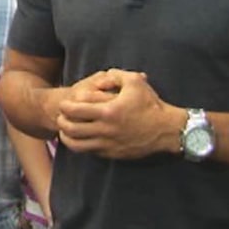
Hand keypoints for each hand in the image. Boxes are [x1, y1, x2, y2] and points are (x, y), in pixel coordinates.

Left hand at [57, 70, 182, 159]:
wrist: (167, 131)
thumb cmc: (151, 105)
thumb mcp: (135, 81)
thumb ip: (116, 75)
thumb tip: (103, 75)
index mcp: (108, 112)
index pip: (75, 110)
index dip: (65, 107)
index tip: (64, 104)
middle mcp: (105, 130)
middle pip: (71, 129)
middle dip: (61, 122)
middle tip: (60, 117)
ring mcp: (108, 144)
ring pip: (77, 145)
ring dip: (67, 138)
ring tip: (65, 131)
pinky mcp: (113, 154)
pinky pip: (90, 152)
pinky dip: (82, 146)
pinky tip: (82, 139)